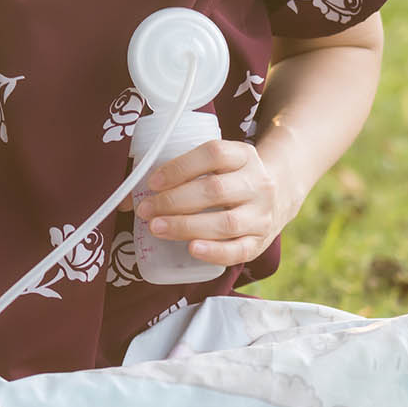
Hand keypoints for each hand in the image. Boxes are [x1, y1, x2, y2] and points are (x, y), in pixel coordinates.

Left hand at [135, 140, 302, 265]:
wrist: (280, 193)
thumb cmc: (233, 177)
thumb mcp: (217, 163)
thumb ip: (181, 173)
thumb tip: (127, 198)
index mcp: (243, 155)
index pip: (213, 154)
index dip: (179, 167)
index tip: (152, 182)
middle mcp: (257, 183)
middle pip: (215, 191)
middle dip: (174, 201)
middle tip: (146, 210)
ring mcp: (262, 214)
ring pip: (225, 222)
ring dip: (186, 226)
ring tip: (157, 228)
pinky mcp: (261, 241)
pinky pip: (239, 250)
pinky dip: (214, 252)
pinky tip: (192, 249)